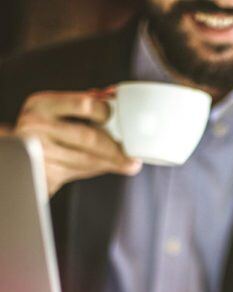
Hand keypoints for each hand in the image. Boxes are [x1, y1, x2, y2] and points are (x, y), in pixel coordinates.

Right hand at [15, 90, 140, 195]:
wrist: (17, 157)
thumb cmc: (46, 130)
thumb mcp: (56, 111)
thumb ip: (83, 105)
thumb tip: (114, 95)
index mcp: (44, 104)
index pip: (85, 104)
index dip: (105, 112)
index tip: (117, 119)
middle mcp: (38, 125)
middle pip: (89, 138)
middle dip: (115, 149)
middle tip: (133, 157)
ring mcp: (40, 151)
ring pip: (87, 159)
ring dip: (112, 163)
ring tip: (129, 164)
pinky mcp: (45, 173)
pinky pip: (79, 173)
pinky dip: (98, 169)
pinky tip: (109, 167)